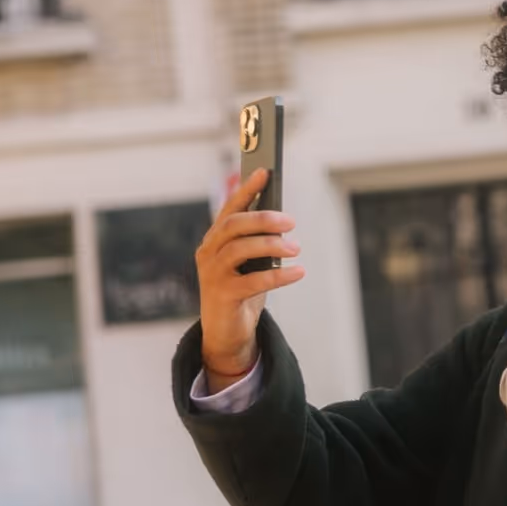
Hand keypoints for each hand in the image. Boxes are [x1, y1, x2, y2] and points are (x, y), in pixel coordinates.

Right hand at [195, 168, 304, 391]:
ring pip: (240, 249)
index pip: (229, 209)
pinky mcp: (222, 296)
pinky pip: (253, 281)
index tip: (265, 172)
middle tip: (291, 222)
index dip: (246, 189)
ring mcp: (212, 275)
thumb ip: (257, 241)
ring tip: (296, 249)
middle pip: (233, 226)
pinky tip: (298, 272)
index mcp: (214, 241)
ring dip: (272, 245)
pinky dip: (279, 275)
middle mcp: (208, 254)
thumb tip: (281, 218)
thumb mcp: (248, 263)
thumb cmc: (241, 292)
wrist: (226, 333)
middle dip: (263, 218)